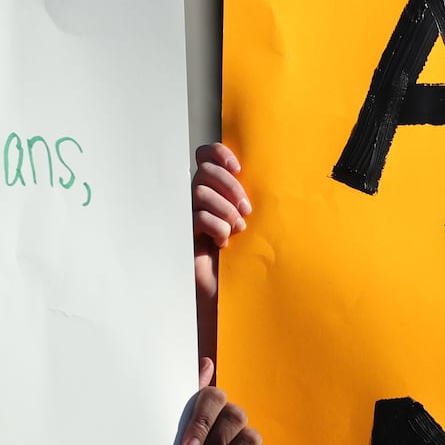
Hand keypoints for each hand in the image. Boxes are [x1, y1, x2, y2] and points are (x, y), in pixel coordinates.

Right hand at [193, 143, 247, 362]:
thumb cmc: (244, 256)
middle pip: (204, 171)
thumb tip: (263, 176)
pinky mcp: (182, 233)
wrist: (229, 290)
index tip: (239, 169)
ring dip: (224, 209)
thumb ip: (247, 200)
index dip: (218, 154)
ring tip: (238, 229)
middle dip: (229, 186)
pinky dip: (216, 226)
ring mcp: (186, 215)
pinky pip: (196, 216)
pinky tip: (223, 242)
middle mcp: (195, 199)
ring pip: (199, 192)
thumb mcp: (251, 223)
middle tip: (247, 210)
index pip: (205, 156)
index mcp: (213, 190)